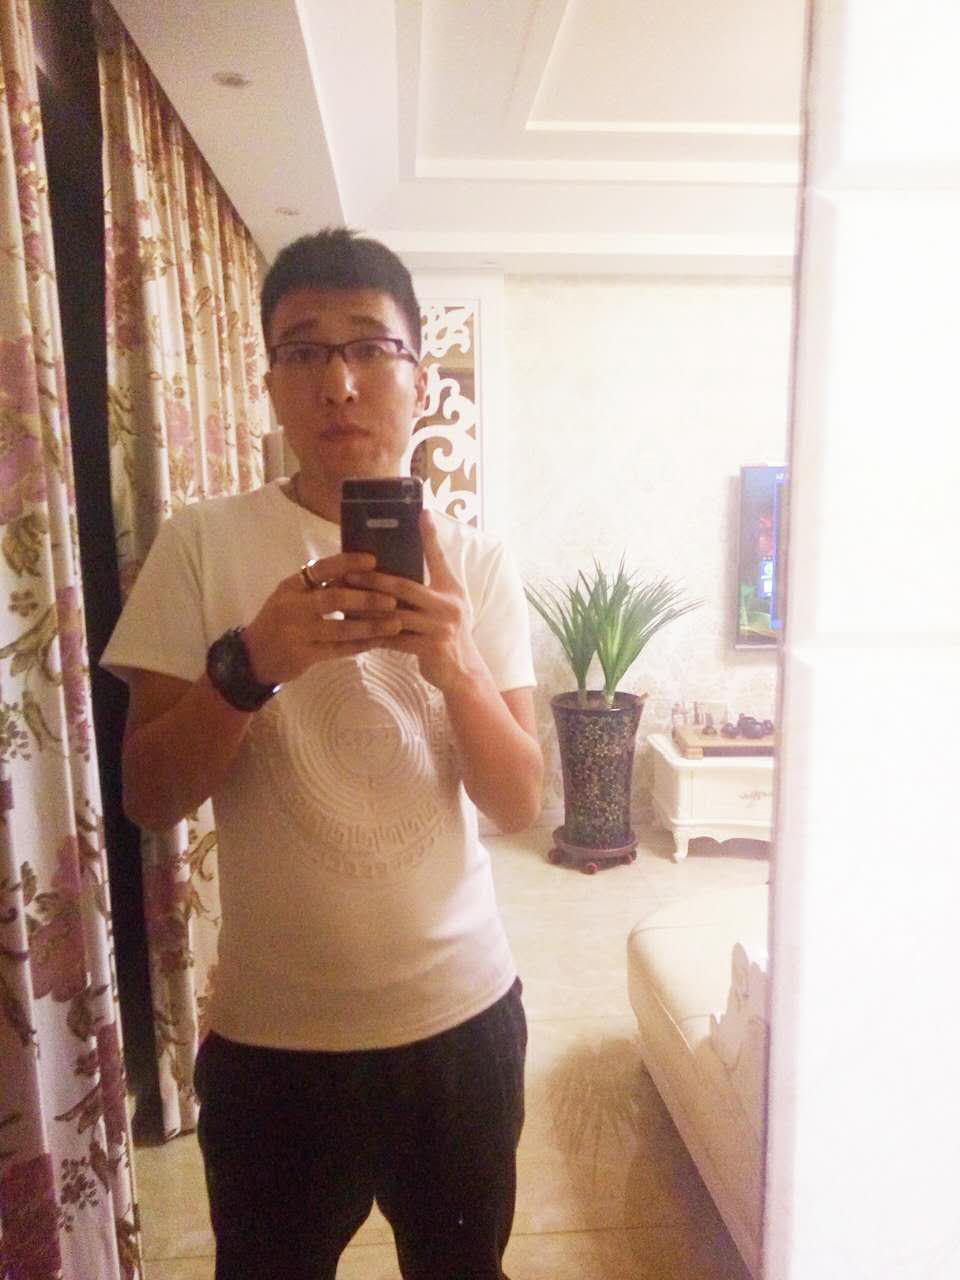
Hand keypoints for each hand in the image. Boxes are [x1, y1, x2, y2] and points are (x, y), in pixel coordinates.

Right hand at [243, 551, 402, 684]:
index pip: (321, 569)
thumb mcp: (291, 596)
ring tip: (395, 623)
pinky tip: (378, 642)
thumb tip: (357, 570)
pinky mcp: (303, 656)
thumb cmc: (280, 620)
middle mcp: (292, 607)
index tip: (373, 560)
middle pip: (334, 598)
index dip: (347, 563)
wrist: (253, 656)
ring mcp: (297, 633)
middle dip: (366, 598)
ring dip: (370, 626)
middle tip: (392, 599)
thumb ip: (317, 586)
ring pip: (340, 628)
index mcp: (291, 586)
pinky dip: (360, 645)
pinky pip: (338, 650)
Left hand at [344, 510, 481, 691]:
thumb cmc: (449, 631)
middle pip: (404, 587)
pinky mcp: (430, 649)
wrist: (463, 671)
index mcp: (451, 590)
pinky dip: (374, 634)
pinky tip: (356, 629)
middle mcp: (448, 606)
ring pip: (394, 614)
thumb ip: (435, 578)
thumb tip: (418, 552)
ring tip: (345, 602)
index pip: (438, 558)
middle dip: (373, 580)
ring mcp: (440, 628)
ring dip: (367, 609)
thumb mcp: (450, 601)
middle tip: (348, 574)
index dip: (430, 536)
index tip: (421, 513)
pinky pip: (394, 640)